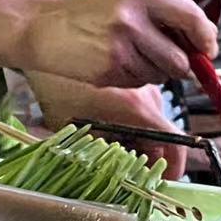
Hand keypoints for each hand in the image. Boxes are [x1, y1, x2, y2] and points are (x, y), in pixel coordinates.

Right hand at [18, 0, 216, 86]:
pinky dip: (132, 78)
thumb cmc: (85, 12)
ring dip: (152, 72)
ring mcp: (120, 47)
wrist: (37, 26)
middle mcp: (132, 19)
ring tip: (125, 54)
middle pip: (181, 60)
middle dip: (178, 65)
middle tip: (161, 58)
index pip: (192, 17)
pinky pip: (140, 83)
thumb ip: (162, 12)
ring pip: (162, 76)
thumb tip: (205, 39)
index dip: (206, 38)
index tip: (208, 49)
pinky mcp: (109, 70)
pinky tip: (111, 62)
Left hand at [27, 78, 187, 178]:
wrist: (45, 39)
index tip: (164, 181)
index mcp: (137, 109)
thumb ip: (101, 150)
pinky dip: (134, 122)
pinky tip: (110, 123)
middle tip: (129, 168)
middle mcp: (149, 96)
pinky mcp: (136, 79)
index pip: (174, 144)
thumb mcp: (72, 124)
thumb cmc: (52, 83)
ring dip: (141, 138)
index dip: (174, 167)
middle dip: (151, 156)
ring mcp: (145, 85)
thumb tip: (123, 173)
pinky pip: (145, 108)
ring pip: (154, 124)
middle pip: (165, 137)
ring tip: (112, 143)